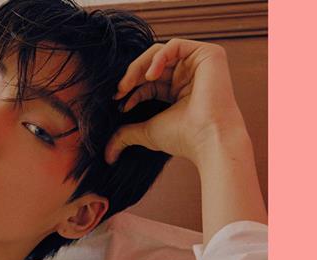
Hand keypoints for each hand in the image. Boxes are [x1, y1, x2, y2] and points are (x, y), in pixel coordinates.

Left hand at [105, 38, 248, 165]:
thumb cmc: (182, 137)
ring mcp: (199, 64)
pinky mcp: (209, 55)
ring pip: (160, 52)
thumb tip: (107, 156)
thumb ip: (125, 135)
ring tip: (128, 85)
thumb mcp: (146, 131)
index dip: (130, 87)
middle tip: (118, 91)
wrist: (207, 138)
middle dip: (131, 76)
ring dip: (139, 67)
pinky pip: (175, 45)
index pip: (148, 81)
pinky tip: (149, 76)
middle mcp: (189, 75)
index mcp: (178, 91)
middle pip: (152, 64)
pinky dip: (158, 58)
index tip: (116, 100)